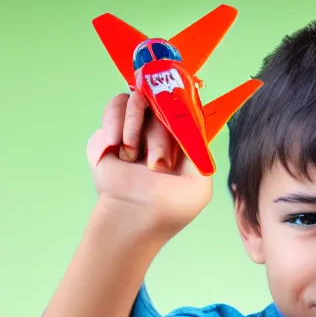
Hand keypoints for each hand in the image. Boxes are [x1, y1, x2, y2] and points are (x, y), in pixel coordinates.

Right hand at [87, 92, 212, 239]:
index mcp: (181, 145)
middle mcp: (159, 135)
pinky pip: (115, 106)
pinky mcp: (111, 133)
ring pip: (138, 100)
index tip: (175, 116)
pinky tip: (116, 143)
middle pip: (161, 107)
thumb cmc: (170, 207)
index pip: (184, 111)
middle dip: (159, 137)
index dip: (180, 107)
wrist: (135, 216)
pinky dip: (115, 120)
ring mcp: (135, 132)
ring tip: (131, 154)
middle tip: (155, 164)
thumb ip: (202, 153)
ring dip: (134, 123)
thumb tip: (194, 122)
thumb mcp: (199, 185)